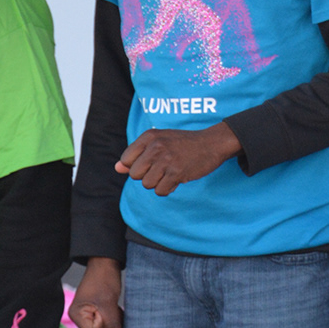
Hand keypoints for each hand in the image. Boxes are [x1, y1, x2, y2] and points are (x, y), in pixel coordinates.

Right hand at [70, 258, 123, 327]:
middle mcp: (80, 317)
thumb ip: (112, 326)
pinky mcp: (96, 311)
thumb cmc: (104, 280)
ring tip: (115, 307)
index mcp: (77, 315)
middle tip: (112, 307)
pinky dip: (114, 317)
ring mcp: (88, 314)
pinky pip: (107, 322)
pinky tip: (116, 308)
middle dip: (110, 323)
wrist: (106, 262)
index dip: (105, 324)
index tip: (106, 309)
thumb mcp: (109, 304)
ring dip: (114, 320)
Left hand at [115, 122, 240, 196]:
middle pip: (135, 175)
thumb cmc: (182, 144)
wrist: (211, 143)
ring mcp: (166, 159)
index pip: (126, 160)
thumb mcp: (158, 142)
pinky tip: (176, 178)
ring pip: (147, 184)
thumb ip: (136, 155)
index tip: (151, 162)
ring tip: (170, 172)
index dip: (136, 166)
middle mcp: (156, 146)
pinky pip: (160, 191)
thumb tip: (117, 168)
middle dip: (147, 175)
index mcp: (149, 136)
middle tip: (162, 168)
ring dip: (158, 183)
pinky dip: (167, 189)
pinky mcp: (177, 172)